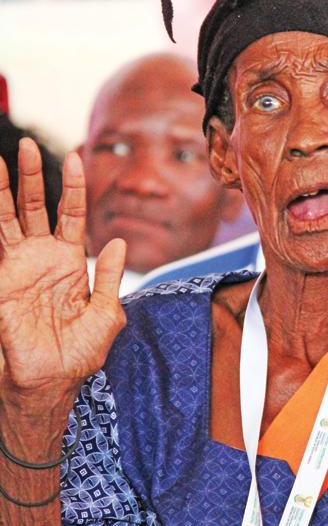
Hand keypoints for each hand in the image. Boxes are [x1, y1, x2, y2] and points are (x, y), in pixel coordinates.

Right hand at [0, 138, 125, 409]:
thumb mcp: (107, 314)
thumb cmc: (81, 352)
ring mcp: (19, 266)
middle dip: (33, 176)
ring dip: (5, 190)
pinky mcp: (3, 279)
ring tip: (3, 159)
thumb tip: (119, 242)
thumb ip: (111, 278)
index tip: (75, 156)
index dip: (73, 187)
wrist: (51, 379)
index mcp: (70, 261)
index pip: (71, 214)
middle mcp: (43, 257)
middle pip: (36, 207)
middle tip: (30, 146)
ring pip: (9, 218)